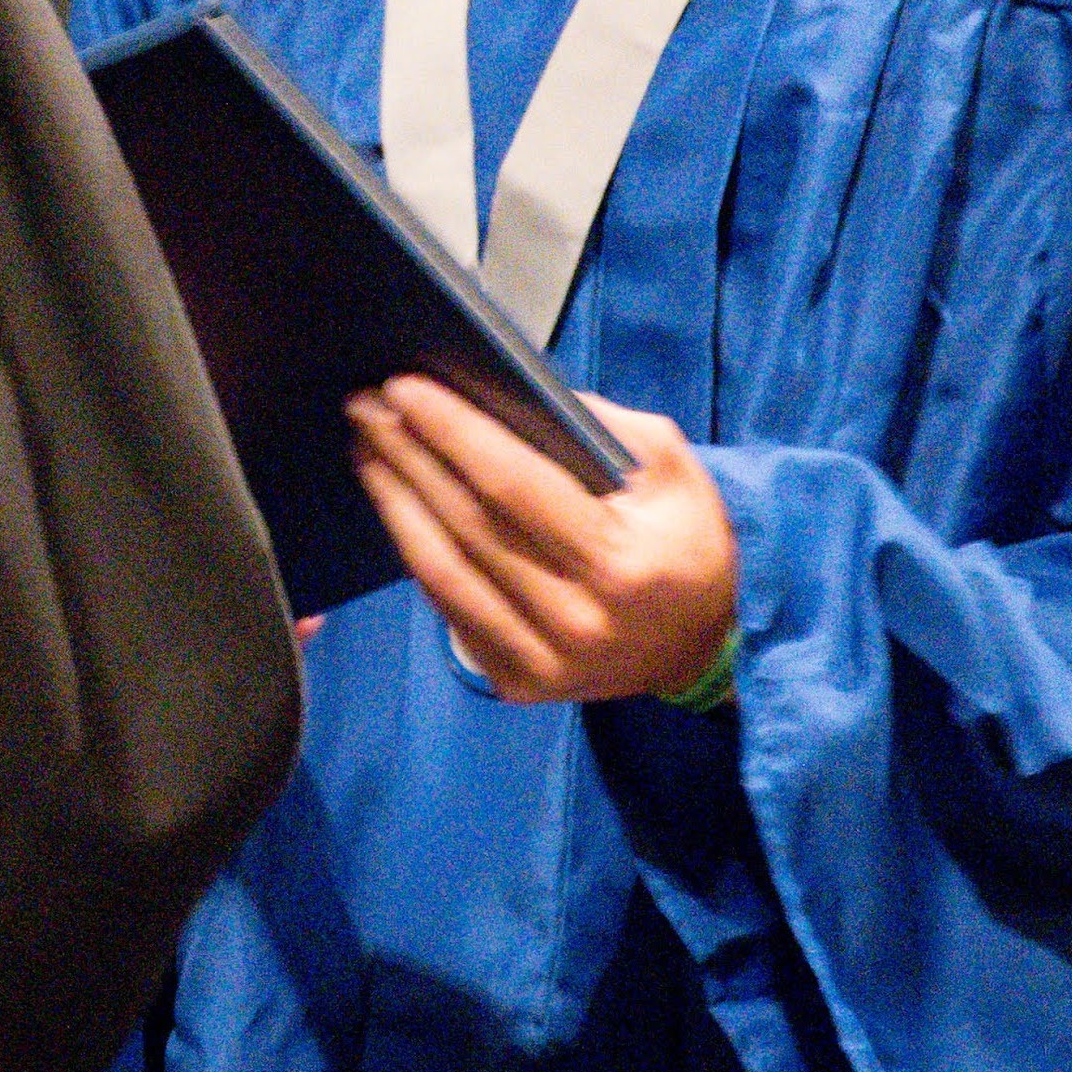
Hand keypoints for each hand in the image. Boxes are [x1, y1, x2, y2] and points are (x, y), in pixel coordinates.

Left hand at [344, 375, 734, 705]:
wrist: (707, 643)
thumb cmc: (687, 537)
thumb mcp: (669, 465)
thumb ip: (595, 426)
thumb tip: (501, 395)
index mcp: (621, 564)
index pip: (513, 485)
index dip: (452, 432)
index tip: (403, 388)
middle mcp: (578, 622)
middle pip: (467, 525)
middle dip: (408, 457)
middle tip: (365, 406)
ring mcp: (543, 662)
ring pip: (443, 573)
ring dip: (395, 504)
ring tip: (367, 449)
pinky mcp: (518, 683)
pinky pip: (449, 609)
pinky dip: (417, 554)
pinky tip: (396, 507)